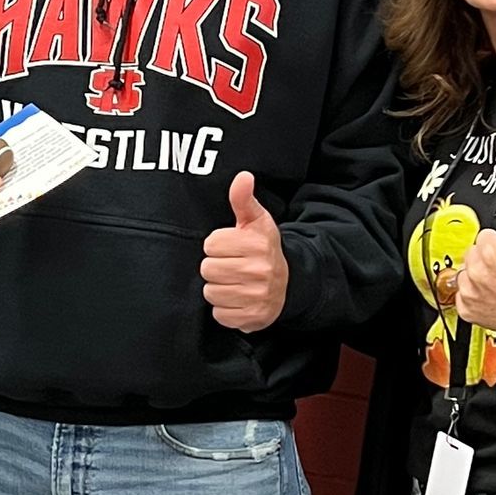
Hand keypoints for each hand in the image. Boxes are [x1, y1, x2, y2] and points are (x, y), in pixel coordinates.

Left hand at [201, 172, 287, 332]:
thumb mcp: (256, 221)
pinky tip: (237, 299)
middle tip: (231, 266)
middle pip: (208, 269)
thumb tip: (243, 176)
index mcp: (257, 244)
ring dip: (218, 288)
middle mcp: (259, 271)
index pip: (211, 244)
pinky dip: (224, 309)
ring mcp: (257, 296)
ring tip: (234, 282)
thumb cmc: (263, 249)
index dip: (217, 245)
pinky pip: (219, 314)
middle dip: (216, 267)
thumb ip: (244, 199)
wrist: (288, 284)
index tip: (230, 248)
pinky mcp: (252, 317)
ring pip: (211, 292)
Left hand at [453, 195, 495, 355]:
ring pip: (465, 272)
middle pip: (472, 252)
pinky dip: (473, 295)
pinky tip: (491, 295)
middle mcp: (477, 273)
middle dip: (486, 258)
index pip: (484, 236)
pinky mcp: (467, 309)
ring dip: (477, 275)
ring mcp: (470, 293)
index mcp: (492, 254)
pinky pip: (461, 294)